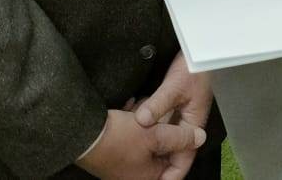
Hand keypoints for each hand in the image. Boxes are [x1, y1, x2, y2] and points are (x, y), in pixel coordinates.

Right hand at [75, 109, 205, 179]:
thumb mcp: (156, 135)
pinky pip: (133, 136)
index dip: (185, 149)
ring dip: (150, 123)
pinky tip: (130, 108)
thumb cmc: (117, 139)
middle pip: (162, 153)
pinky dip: (136, 123)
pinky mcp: (115, 151)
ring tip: (144, 108)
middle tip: (165, 115)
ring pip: (147, 140)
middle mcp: (136, 175)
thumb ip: (181, 138)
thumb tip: (200, 138)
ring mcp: (124, 165)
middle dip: (165, 130)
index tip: (190, 133)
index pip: (176, 170)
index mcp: (149, 178)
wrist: (81, 133)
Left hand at [135, 52, 212, 179]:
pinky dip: (145, 125)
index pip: (183, 158)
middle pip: (170, 152)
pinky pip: (157, 123)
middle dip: (155, 163)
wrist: (197, 49)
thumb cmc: (193, 67)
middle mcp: (185, 124)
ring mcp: (177, 116)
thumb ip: (158, 104)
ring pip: (161, 137)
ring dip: (148, 144)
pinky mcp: (169, 107)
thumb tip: (141, 121)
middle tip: (134, 170)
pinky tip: (130, 122)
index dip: (171, 175)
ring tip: (128, 150)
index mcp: (192, 125)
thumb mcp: (175, 86)